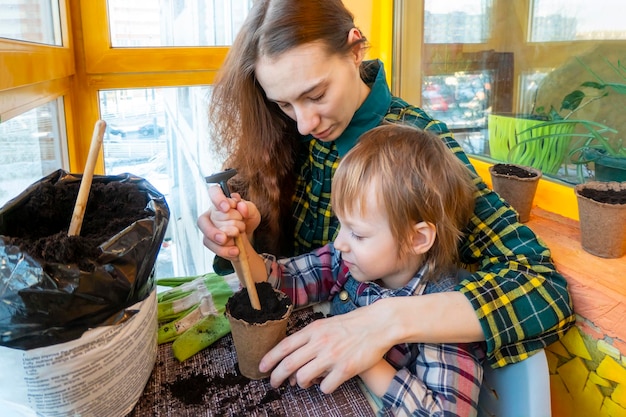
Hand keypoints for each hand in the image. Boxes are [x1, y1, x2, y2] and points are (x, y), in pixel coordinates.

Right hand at [197, 185, 260, 259]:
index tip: (227, 208)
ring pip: (208, 232)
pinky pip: (211, 245)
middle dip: (230, 223)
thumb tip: (241, 206)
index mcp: (221, 201)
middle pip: (212, 216)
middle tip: (241, 227)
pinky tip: (235, 250)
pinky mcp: (209, 241)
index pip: (213, 192)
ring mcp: (208, 227)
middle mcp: (211, 213)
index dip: (217, 198)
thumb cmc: (247, 220)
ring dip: (224, 237)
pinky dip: (224, 249)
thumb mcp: (253, 212)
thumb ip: (248, 207)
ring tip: (237, 237)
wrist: (247, 236)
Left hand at [259, 302, 394, 393]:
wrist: (378, 324)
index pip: (285, 346)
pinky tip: (328, 383)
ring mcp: (332, 356)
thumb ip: (310, 339)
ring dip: (301, 383)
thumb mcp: (326, 325)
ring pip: (304, 377)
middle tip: (274, 384)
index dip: (270, 358)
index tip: (262, 368)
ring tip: (305, 382)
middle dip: (277, 377)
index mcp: (314, 330)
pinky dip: (323, 388)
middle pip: (289, 364)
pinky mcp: (345, 369)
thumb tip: (294, 357)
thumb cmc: (352, 324)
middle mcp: (320, 343)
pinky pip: (325, 387)